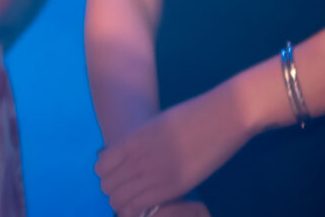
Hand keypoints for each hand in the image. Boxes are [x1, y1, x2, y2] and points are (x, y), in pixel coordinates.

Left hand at [95, 81, 255, 214]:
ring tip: (138, 198)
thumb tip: (126, 158)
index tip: (119, 177)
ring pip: (120, 199)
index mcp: (132, 139)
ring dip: (125, 201)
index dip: (106, 175)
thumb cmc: (192, 118)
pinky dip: (139, 208)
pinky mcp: (175, 186)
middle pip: (107, 185)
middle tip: (129, 190)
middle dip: (114, 190)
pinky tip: (150, 203)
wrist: (222, 116)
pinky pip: (142, 205)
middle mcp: (139, 157)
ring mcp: (156, 172)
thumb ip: (139, 142)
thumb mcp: (155, 126)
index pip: (101, 166)